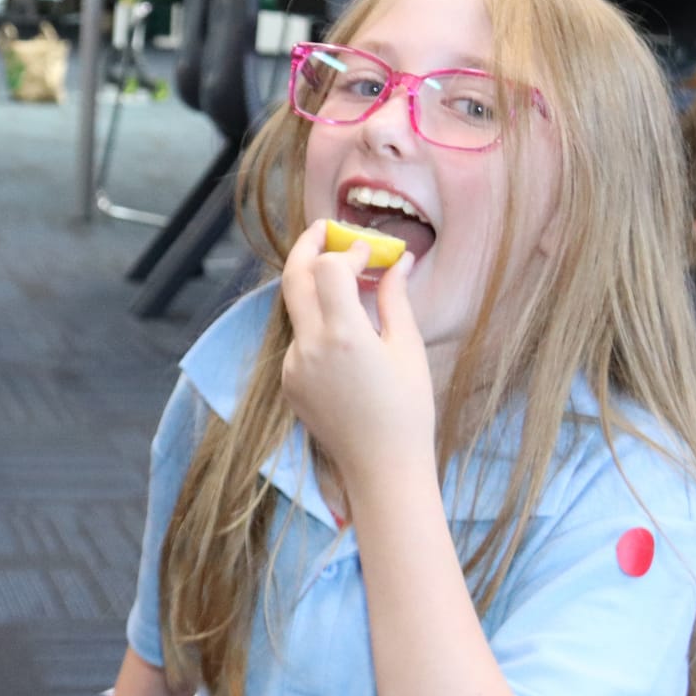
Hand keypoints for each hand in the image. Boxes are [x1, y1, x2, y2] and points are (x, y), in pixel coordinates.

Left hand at [280, 221, 433, 486]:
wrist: (381, 468)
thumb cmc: (407, 410)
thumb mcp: (406, 349)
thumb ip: (394, 299)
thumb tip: (397, 260)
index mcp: (343, 337)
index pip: (328, 269)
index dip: (347, 251)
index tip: (369, 251)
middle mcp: (309, 348)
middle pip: (293, 278)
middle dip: (307, 246)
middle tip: (325, 228)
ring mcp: (293, 366)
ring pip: (296, 308)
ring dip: (315, 286)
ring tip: (345, 276)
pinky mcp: (289, 382)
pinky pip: (299, 339)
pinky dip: (316, 321)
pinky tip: (344, 327)